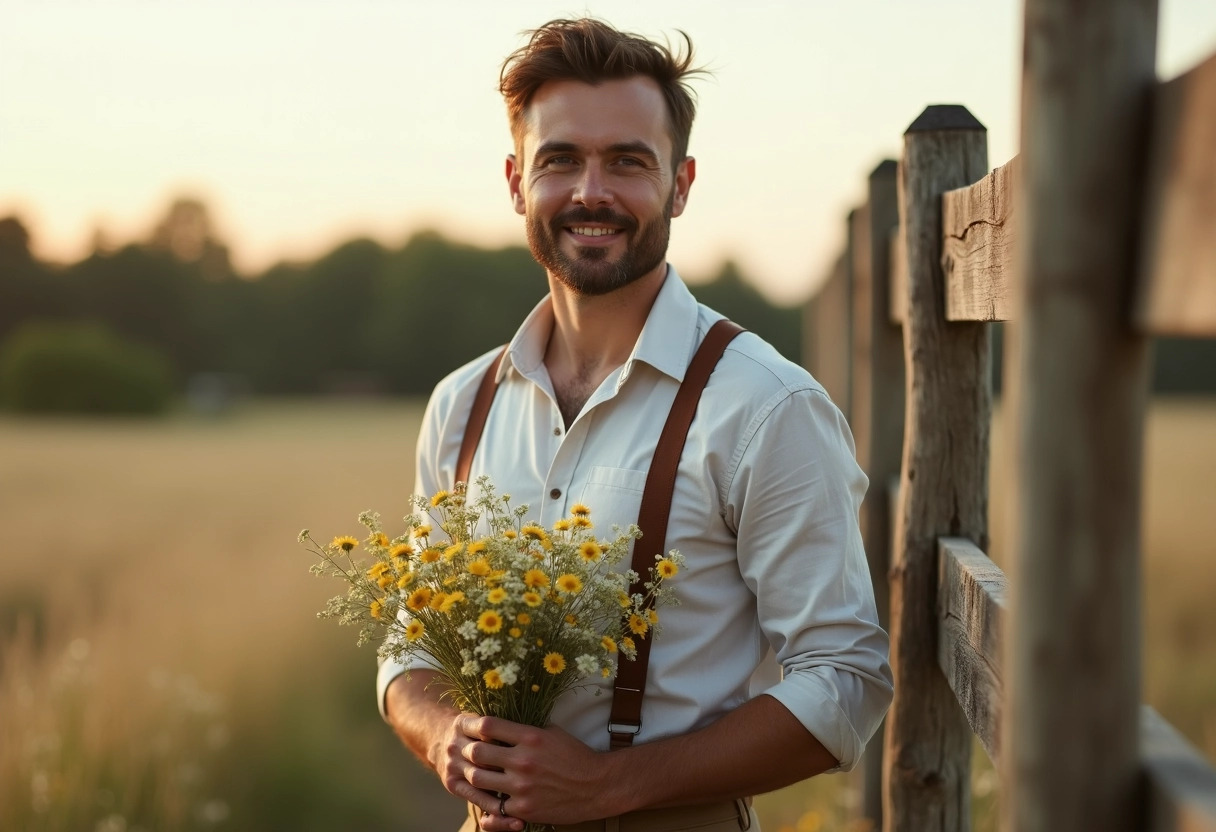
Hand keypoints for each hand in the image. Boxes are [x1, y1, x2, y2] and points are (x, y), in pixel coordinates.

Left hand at [456, 714, 620, 830]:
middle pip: (476, 752)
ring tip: (473, 772)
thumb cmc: (575, 756)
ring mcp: (521, 787)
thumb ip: (526, 729)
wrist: (596, 787)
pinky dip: (489, 800)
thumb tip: (503, 724)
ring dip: (472, 774)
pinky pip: (493, 805)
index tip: (467, 726)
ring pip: (478, 779)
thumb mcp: (552, 733)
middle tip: (466, 751)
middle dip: (467, 750)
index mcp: (531, 737)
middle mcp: (523, 760)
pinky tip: (489, 795)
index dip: (472, 724)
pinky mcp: (523, 808)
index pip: (488, 725)